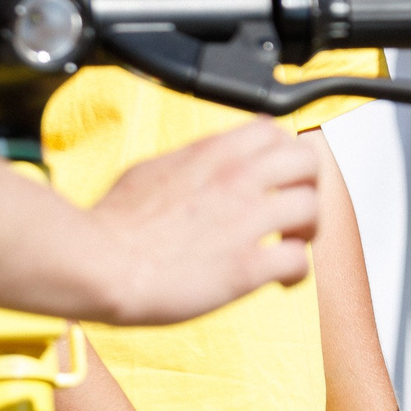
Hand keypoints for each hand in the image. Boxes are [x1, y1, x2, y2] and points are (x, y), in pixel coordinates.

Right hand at [87, 120, 321, 325]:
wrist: (98, 263)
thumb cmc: (112, 225)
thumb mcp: (152, 169)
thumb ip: (192, 163)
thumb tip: (203, 165)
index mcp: (214, 153)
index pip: (275, 131)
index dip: (281, 153)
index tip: (276, 173)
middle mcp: (238, 179)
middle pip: (308, 161)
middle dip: (307, 183)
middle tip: (294, 204)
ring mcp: (247, 221)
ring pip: (313, 208)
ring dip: (306, 228)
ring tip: (290, 243)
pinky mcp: (247, 266)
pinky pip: (299, 261)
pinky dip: (295, 272)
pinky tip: (279, 279)